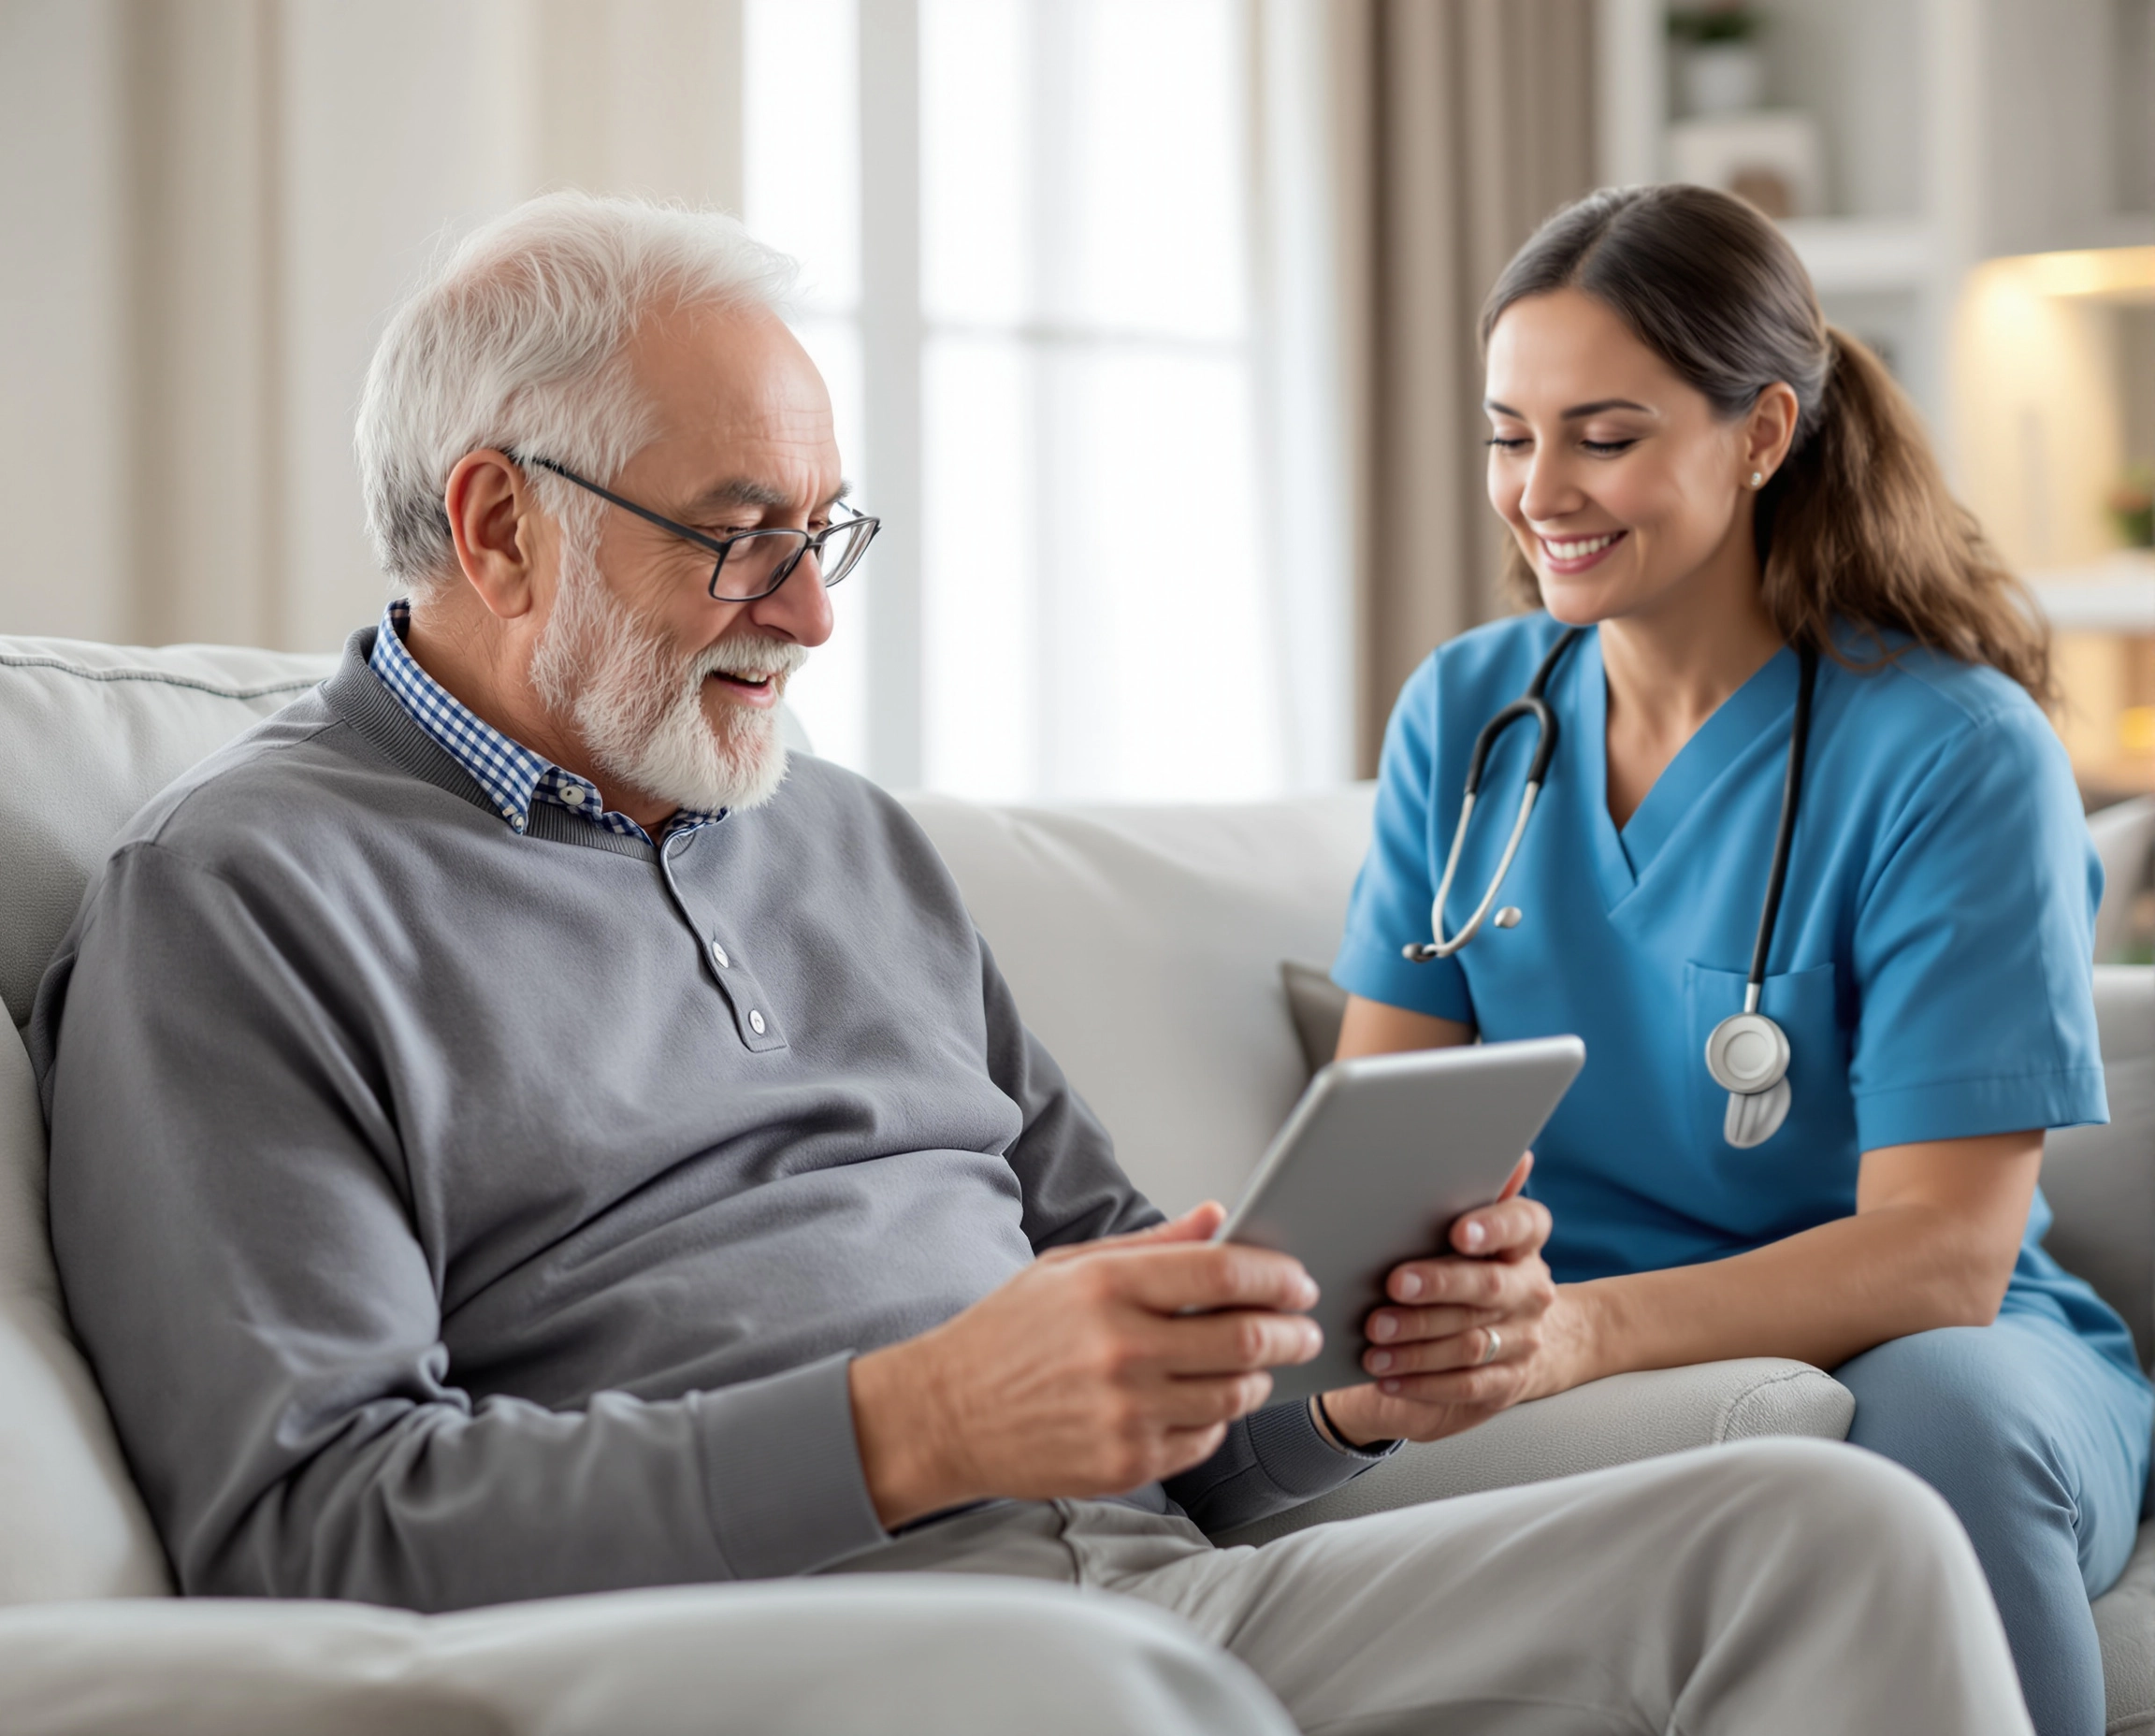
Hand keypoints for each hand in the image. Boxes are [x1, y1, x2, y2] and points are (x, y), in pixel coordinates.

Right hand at [849, 1203, 1323, 1528]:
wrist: (944, 1414)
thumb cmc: (1006, 1334)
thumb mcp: (1069, 1268)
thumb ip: (1152, 1245)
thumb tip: (1217, 1216)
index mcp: (1107, 1287)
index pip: (1223, 1274)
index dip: (1276, 1276)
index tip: (1296, 1281)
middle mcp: (1120, 1349)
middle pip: (1246, 1338)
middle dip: (1292, 1331)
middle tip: (1302, 1327)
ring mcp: (1124, 1412)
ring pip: (1235, 1394)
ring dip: (1261, 1376)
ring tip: (1258, 1363)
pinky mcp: (1125, 1463)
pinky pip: (1204, 1439)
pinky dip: (1219, 1418)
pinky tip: (1207, 1400)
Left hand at [1320, 1155, 1583, 1447]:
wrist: (1519, 1339)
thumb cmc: (1476, 1267)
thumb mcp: (1473, 1227)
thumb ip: (1476, 1190)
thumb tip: (1502, 1148)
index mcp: (1525, 1243)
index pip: (1523, 1224)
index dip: (1494, 1226)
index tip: (1460, 1231)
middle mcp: (1531, 1289)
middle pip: (1489, 1285)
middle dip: (1438, 1286)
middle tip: (1393, 1285)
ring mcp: (1523, 1338)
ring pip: (1471, 1340)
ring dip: (1418, 1342)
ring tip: (1374, 1340)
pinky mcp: (1508, 1382)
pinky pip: (1468, 1385)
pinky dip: (1424, 1382)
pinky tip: (1388, 1376)